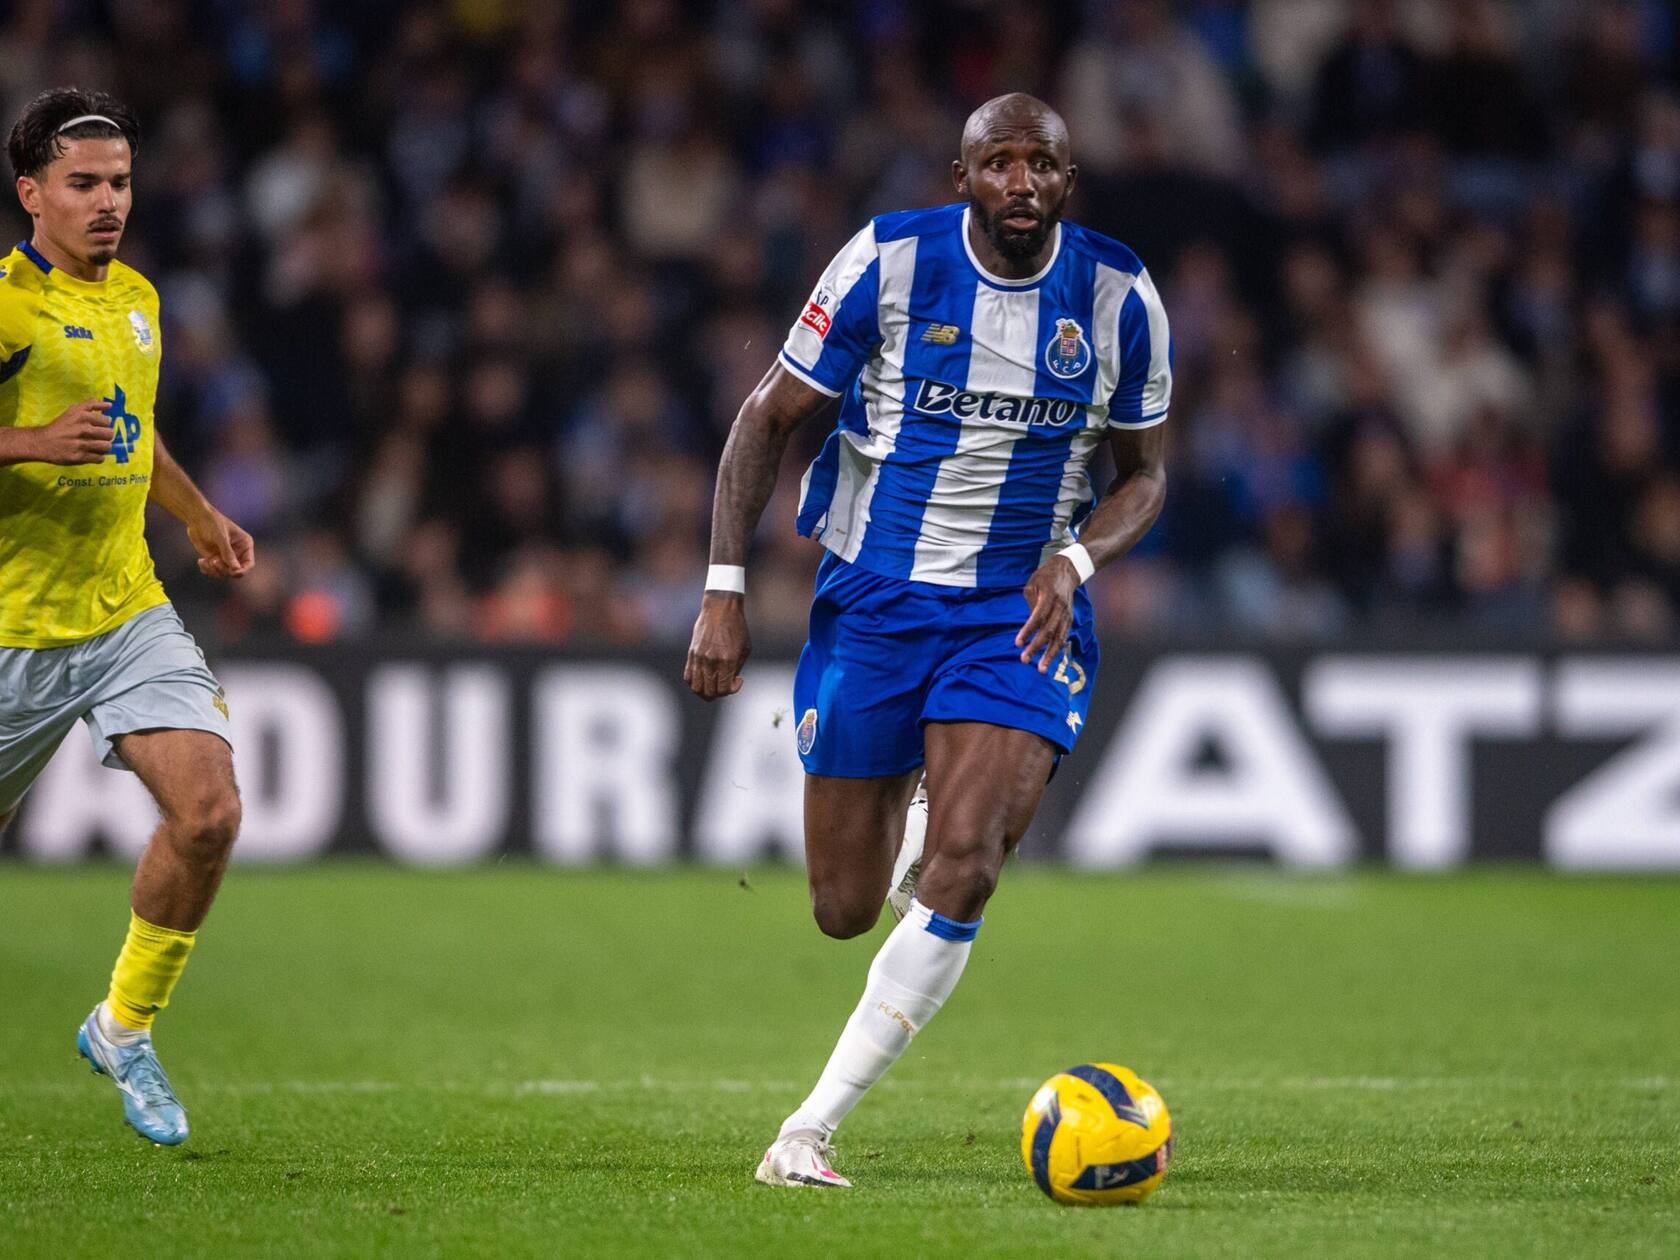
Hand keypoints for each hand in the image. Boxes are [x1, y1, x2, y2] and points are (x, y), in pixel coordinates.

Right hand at [30, 399, 113, 464]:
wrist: (42, 442)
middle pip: (109, 434)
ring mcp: (81, 444)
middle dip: (106, 436)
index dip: (104, 424)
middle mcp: (83, 429)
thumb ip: (91, 405)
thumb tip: (109, 405)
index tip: (98, 427)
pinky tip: (91, 454)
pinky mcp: (80, 457)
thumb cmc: (60, 426)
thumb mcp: (73, 410)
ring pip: (107, 447)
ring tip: (96, 446)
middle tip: (98, 437)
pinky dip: (98, 457)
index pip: (107, 421)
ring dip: (103, 447)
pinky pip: (100, 458)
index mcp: (82, 416)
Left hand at [186, 510, 254, 578]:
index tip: (232, 571)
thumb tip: (236, 568)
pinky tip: (201, 561)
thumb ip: (228, 553)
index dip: (242, 570)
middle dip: (224, 569)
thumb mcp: (221, 537)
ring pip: (223, 573)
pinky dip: (207, 569)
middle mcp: (237, 553)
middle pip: (235, 571)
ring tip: (204, 561)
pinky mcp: (214, 558)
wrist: (197, 518)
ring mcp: (225, 557)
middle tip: (213, 562)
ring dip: (214, 570)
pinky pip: (213, 571)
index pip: (249, 564)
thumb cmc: (212, 522)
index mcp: (244, 545)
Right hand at [684, 592, 750, 699]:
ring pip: (696, 688)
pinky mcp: (691, 654)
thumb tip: (730, 682)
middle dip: (720, 693)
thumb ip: (737, 668)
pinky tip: (704, 676)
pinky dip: (695, 683)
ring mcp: (699, 658)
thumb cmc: (737, 627)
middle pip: (710, 692)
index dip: (733, 690)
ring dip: (706, 691)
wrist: (720, 608)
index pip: (725, 689)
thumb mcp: (745, 648)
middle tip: (726, 683)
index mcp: (728, 660)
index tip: (738, 680)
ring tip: (713, 684)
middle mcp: (711, 661)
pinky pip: (688, 677)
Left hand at [1015, 554, 1080, 672]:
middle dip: (1036, 647)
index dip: (1028, 631)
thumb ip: (1030, 603)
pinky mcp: (1069, 618)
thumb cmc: (1045, 577)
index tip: (1018, 643)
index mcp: (1049, 597)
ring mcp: (1066, 614)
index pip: (1037, 618)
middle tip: (1025, 660)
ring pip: (1059, 638)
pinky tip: (1050, 659)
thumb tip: (1029, 623)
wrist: (1067, 571)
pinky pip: (1064, 636)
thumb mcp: (1032, 584)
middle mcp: (1060, 607)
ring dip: (1050, 655)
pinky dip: (1058, 649)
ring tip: (1042, 669)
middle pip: (1048, 631)